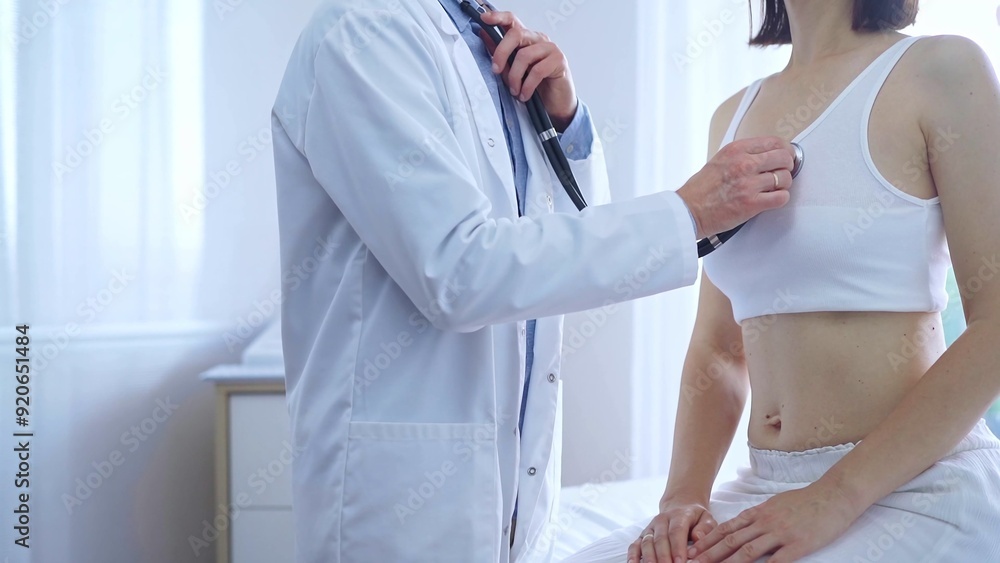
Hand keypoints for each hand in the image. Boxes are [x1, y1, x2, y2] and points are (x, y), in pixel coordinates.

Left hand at [479, 11, 577, 129]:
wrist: (555, 105)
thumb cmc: (535, 87)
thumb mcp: (512, 71)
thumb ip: (501, 55)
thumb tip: (484, 35)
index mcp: (526, 39)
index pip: (512, 20)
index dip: (498, 17)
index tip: (484, 18)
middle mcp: (538, 39)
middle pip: (516, 34)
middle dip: (501, 53)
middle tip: (495, 70)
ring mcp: (550, 48)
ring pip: (524, 55)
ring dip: (514, 76)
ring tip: (514, 90)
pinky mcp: (559, 61)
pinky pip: (537, 70)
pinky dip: (527, 86)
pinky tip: (525, 94)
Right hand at [627, 497, 717, 562]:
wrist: (681, 507)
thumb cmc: (695, 519)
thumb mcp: (706, 519)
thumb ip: (704, 528)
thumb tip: (697, 538)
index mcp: (678, 516)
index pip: (676, 532)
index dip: (677, 548)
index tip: (680, 562)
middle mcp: (661, 521)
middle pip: (660, 540)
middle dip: (663, 557)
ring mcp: (650, 528)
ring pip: (647, 543)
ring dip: (649, 558)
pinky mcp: (643, 536)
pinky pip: (635, 545)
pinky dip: (633, 555)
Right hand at [677, 137, 795, 239]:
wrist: (689, 210)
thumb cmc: (701, 189)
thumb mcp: (720, 160)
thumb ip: (743, 155)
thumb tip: (767, 155)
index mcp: (736, 150)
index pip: (774, 142)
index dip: (785, 150)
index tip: (785, 156)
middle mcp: (744, 164)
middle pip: (783, 158)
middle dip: (787, 166)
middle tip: (783, 172)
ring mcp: (748, 184)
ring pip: (785, 178)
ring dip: (783, 185)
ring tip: (773, 189)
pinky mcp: (752, 203)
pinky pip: (781, 197)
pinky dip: (780, 199)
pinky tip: (771, 199)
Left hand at [687, 481, 860, 562]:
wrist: (834, 495)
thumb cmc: (805, 500)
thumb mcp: (776, 504)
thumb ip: (759, 516)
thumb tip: (742, 525)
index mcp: (759, 513)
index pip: (727, 528)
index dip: (708, 540)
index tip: (692, 549)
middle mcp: (765, 522)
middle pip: (731, 540)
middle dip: (710, 553)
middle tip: (693, 562)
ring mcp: (781, 533)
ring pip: (748, 551)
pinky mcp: (799, 544)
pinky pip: (778, 561)